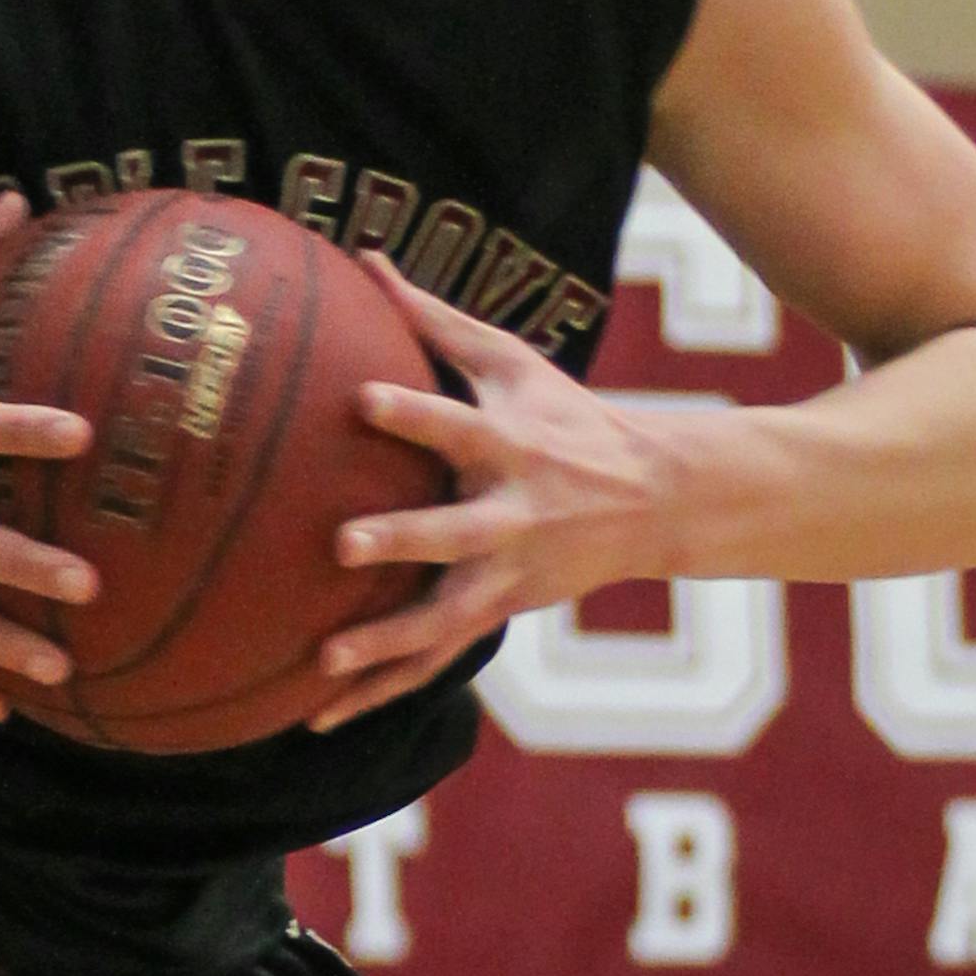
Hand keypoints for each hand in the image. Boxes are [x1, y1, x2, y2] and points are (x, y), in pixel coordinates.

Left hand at [309, 257, 670, 729]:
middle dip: (402, 541)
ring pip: (442, 620)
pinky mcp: (498, 614)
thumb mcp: (513, 362)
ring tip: (322, 664)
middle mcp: (511, 515)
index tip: (360, 398)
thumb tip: (367, 258)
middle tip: (342, 545)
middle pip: (451, 533)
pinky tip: (320, 717)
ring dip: (384, 644)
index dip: (410, 413)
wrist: (655, 499)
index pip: (454, 424)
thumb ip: (434, 320)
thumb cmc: (565, 415)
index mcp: (510, 446)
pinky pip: (432, 661)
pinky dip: (380, 690)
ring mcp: (507, 574)